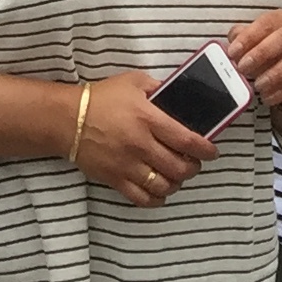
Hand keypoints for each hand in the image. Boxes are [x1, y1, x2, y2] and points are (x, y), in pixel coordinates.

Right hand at [72, 69, 215, 207]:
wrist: (69, 119)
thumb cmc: (102, 97)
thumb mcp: (134, 82)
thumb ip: (159, 88)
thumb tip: (181, 96)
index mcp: (148, 118)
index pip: (187, 139)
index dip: (205, 149)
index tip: (212, 152)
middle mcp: (141, 144)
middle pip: (179, 167)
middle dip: (193, 168)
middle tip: (194, 162)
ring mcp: (128, 165)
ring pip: (164, 186)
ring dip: (176, 183)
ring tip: (177, 175)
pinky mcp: (115, 179)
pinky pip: (142, 199)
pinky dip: (156, 199)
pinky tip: (160, 190)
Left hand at [227, 10, 281, 121]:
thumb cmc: (273, 50)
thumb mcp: (257, 39)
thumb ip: (242, 37)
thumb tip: (232, 42)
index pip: (266, 23)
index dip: (248, 37)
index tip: (233, 52)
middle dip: (261, 53)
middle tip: (243, 67)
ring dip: (273, 75)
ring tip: (257, 85)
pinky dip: (281, 92)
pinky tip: (267, 96)